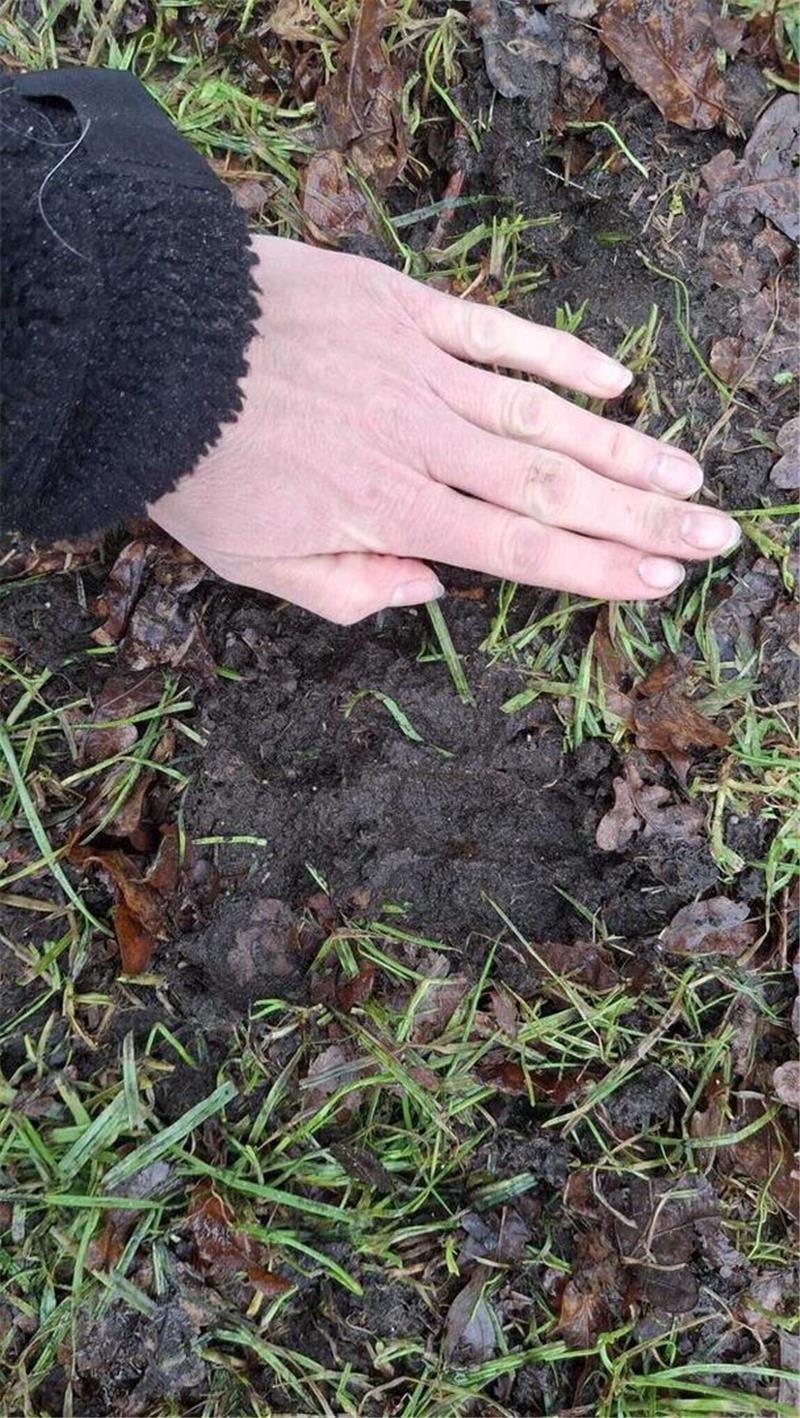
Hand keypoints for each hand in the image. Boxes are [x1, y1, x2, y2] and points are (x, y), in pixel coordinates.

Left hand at [150, 236, 738, 623]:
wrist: (148, 346)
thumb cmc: (198, 466)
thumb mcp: (254, 564)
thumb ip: (347, 591)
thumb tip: (430, 592)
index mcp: (389, 510)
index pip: (518, 550)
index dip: (598, 569)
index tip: (663, 582)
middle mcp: (423, 443)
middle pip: (554, 486)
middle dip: (645, 517)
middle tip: (717, 534)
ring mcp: (420, 370)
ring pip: (543, 415)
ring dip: (624, 447)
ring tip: (690, 474)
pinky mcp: (403, 307)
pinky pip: (497, 332)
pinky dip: (559, 356)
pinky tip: (617, 379)